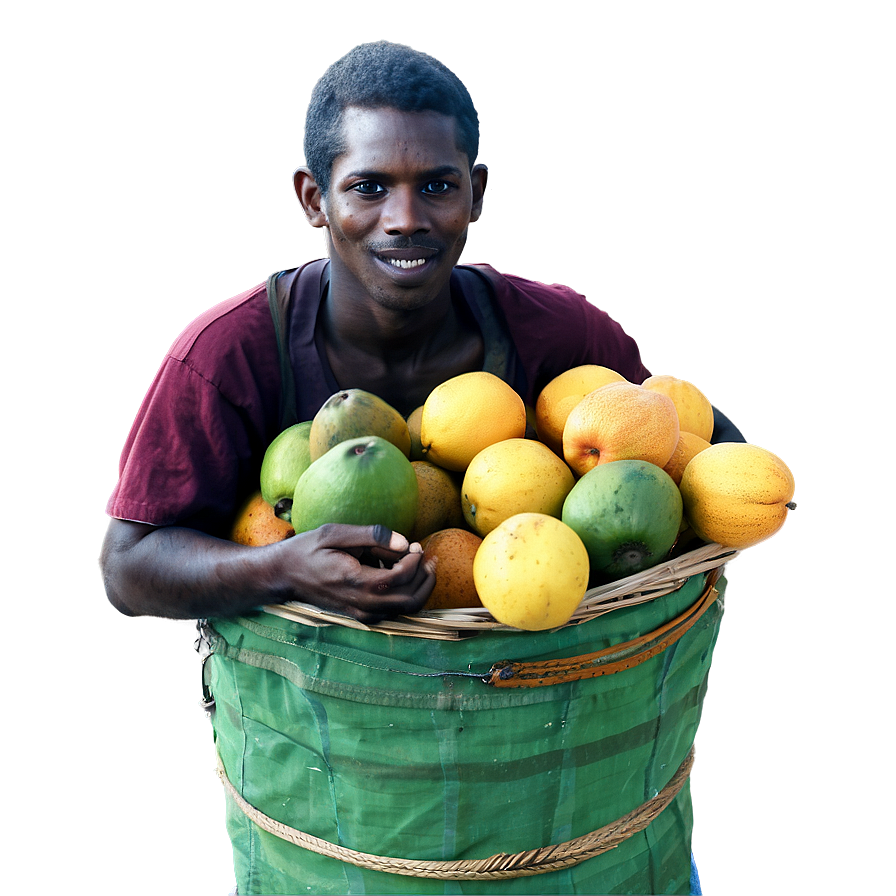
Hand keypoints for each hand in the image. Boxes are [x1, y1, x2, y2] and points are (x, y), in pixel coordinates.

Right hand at [279, 524, 436, 623]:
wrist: (284, 575)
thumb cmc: (308, 550)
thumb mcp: (335, 533)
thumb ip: (371, 536)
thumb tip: (404, 542)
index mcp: (354, 581)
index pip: (399, 578)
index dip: (414, 561)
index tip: (414, 545)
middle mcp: (361, 604)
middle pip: (410, 599)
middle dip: (424, 576)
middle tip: (424, 555)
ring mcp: (362, 614)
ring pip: (405, 609)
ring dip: (418, 586)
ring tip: (418, 562)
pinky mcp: (362, 616)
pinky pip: (394, 610)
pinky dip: (405, 593)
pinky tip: (399, 572)